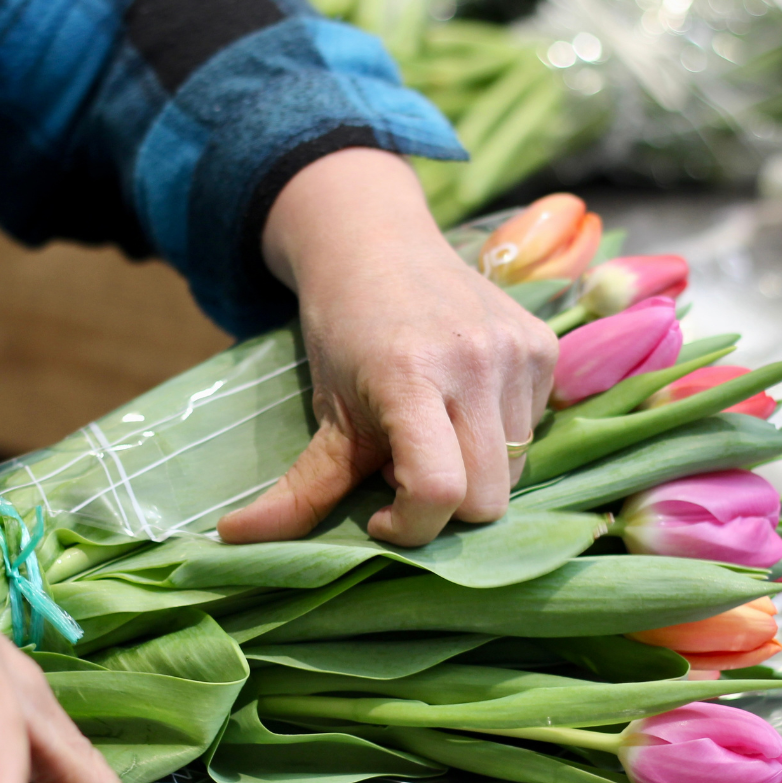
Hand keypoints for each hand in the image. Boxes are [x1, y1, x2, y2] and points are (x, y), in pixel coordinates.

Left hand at [218, 148, 557, 547]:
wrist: (377, 244)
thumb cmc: (344, 334)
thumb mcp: (327, 413)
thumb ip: (299, 487)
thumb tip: (237, 538)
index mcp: (410, 377)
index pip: (438, 490)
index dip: (411, 526)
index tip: (380, 515)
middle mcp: (475, 360)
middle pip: (487, 500)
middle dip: (445, 508)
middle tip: (405, 468)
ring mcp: (517, 349)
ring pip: (514, 470)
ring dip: (473, 470)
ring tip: (435, 430)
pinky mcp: (544, 345)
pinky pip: (534, 428)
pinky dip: (498, 436)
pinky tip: (465, 402)